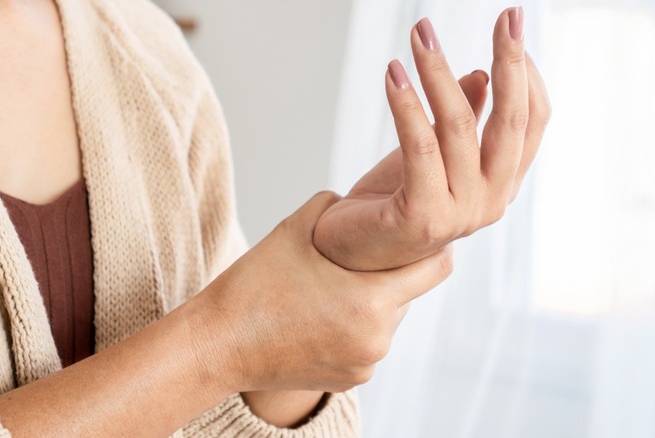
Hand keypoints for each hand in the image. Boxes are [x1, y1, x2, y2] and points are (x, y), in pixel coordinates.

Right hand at [194, 192, 452, 392]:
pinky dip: (355, 329)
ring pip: (388, 321)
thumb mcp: (294, 229)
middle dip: (392, 275)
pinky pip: (368, 344)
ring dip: (372, 303)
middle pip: (409, 294)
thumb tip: (359, 200)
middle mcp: (377, 338)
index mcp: (370, 300)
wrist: (218, 345)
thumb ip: (336, 206)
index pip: (436, 268)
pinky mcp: (351, 380)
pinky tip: (322, 316)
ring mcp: (365, 364)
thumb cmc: (253, 286)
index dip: (431, 247)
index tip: (417, 234)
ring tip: (333, 290)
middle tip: (361, 259)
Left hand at [313, 9, 550, 270]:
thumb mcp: (433, 154)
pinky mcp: (423, 217)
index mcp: (501, 183)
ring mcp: (461, 213)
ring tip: (419, 34)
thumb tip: (482, 76)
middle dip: (510, 62)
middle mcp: (491, 200)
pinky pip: (419, 147)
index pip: (532, 121)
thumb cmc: (392, 202)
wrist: (350, 253)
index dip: (527, 72)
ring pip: (458, 126)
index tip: (512, 26)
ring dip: (437, 71)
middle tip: (507, 15)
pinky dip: (406, 104)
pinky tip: (394, 73)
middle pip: (510, 121)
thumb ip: (464, 122)